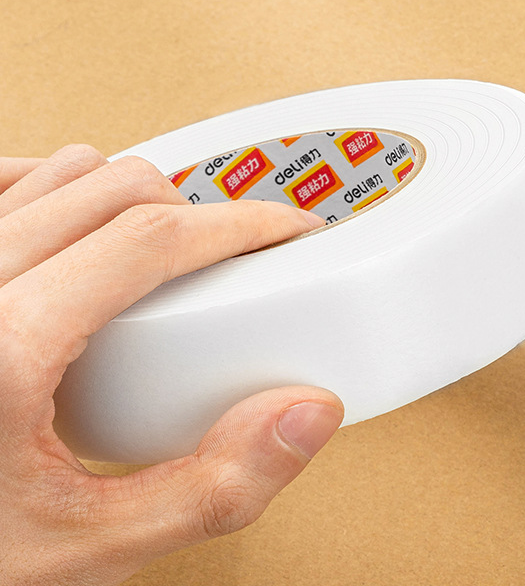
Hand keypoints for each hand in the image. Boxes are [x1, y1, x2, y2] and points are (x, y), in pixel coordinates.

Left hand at [0, 145, 342, 585]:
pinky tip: (83, 227)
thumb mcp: (86, 546)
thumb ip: (211, 487)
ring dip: (134, 197)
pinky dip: (65, 184)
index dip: (241, 222)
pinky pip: (12, 176)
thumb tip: (304, 416)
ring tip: (161, 252)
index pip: (153, 237)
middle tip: (231, 257)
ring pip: (69, 169)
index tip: (285, 230)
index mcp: (5, 344)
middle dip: (198, 213)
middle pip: (120, 187)